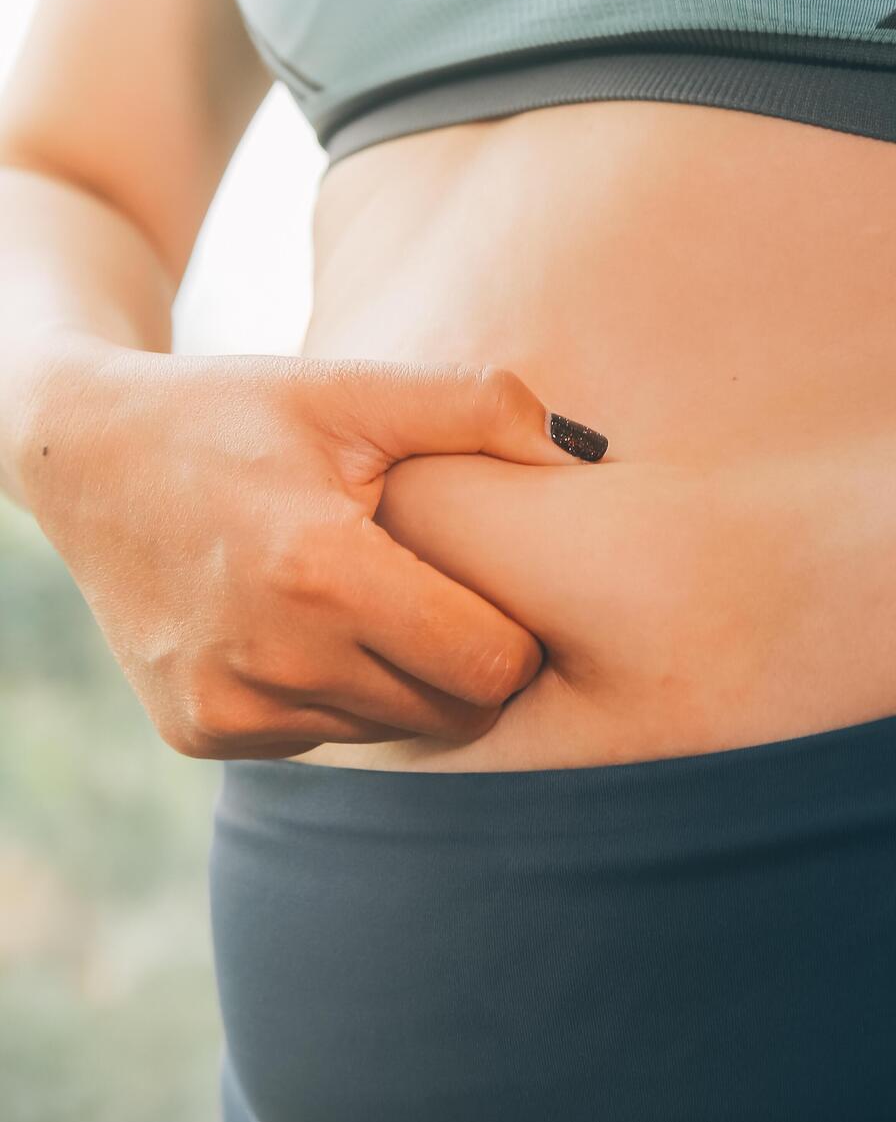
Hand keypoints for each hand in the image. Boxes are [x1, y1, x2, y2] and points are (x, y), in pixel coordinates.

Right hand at [17, 340, 607, 758]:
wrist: (88, 458)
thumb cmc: (239, 412)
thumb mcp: (350, 385)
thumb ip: (475, 404)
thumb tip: (582, 451)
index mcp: (319, 571)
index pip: (487, 665)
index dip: (516, 631)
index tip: (502, 586)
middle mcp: (269, 658)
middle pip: (448, 711)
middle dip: (466, 658)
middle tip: (443, 587)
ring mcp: (227, 708)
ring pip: (389, 731)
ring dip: (401, 677)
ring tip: (369, 593)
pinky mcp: (199, 733)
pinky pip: (320, 736)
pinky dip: (334, 690)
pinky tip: (306, 620)